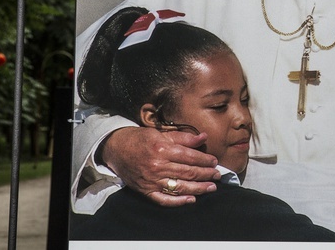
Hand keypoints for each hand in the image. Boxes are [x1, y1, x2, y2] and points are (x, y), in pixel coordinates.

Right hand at [100, 127, 221, 206]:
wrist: (117, 149)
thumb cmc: (141, 139)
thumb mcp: (162, 133)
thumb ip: (184, 137)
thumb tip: (204, 137)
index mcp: (163, 149)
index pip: (190, 157)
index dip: (205, 160)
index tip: (214, 161)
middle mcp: (158, 166)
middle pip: (188, 172)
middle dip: (206, 174)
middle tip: (218, 175)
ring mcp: (152, 180)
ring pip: (180, 187)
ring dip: (198, 188)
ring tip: (211, 187)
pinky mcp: (146, 191)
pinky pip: (164, 199)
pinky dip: (178, 201)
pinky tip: (191, 199)